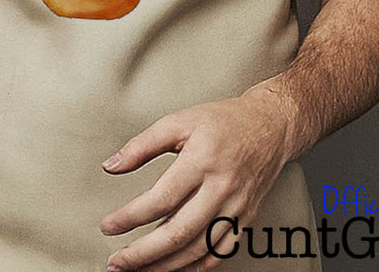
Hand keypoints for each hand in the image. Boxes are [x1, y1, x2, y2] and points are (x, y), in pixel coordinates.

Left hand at [100, 86, 294, 270]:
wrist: (270, 127)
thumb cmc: (223, 122)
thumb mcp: (178, 121)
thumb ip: (142, 145)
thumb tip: (111, 165)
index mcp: (202, 161)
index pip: (161, 199)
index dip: (131, 217)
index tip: (109, 226)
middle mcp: (221, 189)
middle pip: (178, 232)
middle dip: (143, 253)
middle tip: (117, 262)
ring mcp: (235, 208)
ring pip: (198, 250)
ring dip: (164, 266)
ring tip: (138, 270)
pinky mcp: (244, 220)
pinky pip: (219, 253)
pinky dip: (195, 267)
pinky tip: (174, 267)